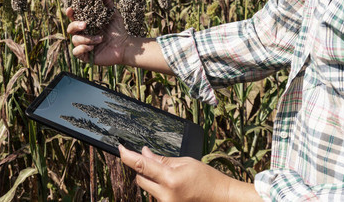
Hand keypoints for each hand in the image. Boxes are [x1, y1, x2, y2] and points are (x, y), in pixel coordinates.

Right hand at [66, 0, 129, 65]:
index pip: (73, 18)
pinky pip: (76, 52)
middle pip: (70, 29)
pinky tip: (93, 47)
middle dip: (75, 26)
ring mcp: (83, 45)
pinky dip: (83, 49)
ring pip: (74, 40)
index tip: (71, 9)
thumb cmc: (118, 30)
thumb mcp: (112, 14)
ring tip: (100, 38)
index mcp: (86, 24)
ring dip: (87, 38)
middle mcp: (82, 34)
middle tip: (85, 24)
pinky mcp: (86, 56)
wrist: (125, 46)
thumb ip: (106, 1)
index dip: (70, 13)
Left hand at [119, 145, 260, 201]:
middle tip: (151, 160)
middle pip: (140, 179)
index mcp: (171, 180)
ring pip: (147, 187)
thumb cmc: (208, 179)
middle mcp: (166, 195)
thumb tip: (144, 152)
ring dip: (151, 178)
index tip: (120, 148)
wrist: (223, 199)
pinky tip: (172, 184)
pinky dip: (158, 187)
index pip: (142, 166)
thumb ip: (162, 160)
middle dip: (142, 168)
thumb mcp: (185, 163)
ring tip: (170, 175)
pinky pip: (155, 195)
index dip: (128, 156)